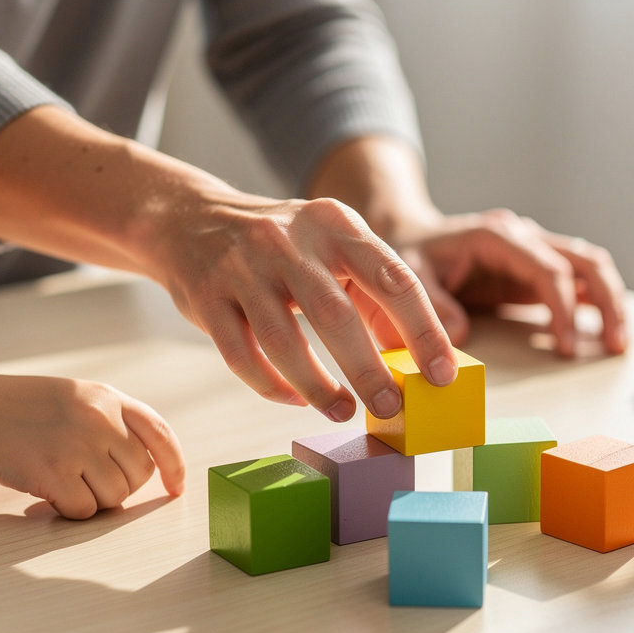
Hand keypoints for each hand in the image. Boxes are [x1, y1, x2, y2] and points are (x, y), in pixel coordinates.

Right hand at [0, 375, 185, 517]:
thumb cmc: (28, 409)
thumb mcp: (80, 397)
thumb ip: (116, 421)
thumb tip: (153, 465)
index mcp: (110, 399)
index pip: (161, 435)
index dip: (174, 466)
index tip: (176, 488)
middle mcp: (100, 419)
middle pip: (139, 474)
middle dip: (121, 486)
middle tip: (88, 480)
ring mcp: (78, 445)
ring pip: (115, 496)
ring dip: (94, 499)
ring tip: (66, 481)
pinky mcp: (53, 472)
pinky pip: (85, 510)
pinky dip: (70, 509)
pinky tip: (50, 493)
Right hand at [150, 194, 457, 422]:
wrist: (191, 220)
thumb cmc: (283, 248)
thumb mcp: (333, 250)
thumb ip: (374, 296)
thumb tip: (415, 358)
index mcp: (335, 224)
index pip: (393, 279)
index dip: (423, 332)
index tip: (442, 375)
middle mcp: (288, 240)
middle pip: (336, 315)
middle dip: (369, 371)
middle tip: (391, 408)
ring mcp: (242, 267)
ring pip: (282, 341)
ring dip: (318, 386)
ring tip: (342, 411)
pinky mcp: (206, 297)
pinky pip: (241, 355)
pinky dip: (271, 385)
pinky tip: (295, 399)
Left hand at [381, 209, 626, 356]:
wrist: (411, 238)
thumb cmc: (411, 256)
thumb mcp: (408, 279)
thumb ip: (433, 307)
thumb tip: (458, 337)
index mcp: (497, 236)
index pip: (547, 267)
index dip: (562, 307)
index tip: (565, 345)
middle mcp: (523, 238)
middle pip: (585, 259)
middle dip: (606, 301)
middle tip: (615, 345)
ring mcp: (533, 251)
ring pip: (590, 266)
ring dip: (609, 302)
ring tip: (617, 343)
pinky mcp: (535, 270)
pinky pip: (577, 281)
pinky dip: (594, 304)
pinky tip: (601, 333)